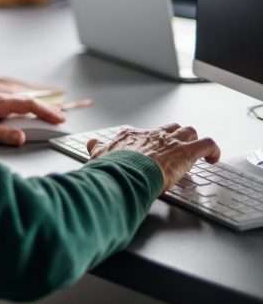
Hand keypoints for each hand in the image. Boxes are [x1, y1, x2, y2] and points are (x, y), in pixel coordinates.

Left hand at [0, 94, 64, 146]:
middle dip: (44, 108)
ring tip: (44, 112)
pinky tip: (19, 109)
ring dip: (32, 105)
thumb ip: (1, 134)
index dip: (46, 111)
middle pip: (26, 100)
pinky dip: (19, 104)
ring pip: (17, 99)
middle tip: (59, 116)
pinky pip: (7, 99)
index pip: (28, 104)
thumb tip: (21, 139)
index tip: (59, 118)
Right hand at [87, 124, 220, 190]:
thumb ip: (97, 148)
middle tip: (176, 150)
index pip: (144, 132)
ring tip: (195, 152)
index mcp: (132, 136)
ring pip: (189, 131)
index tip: (151, 149)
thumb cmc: (111, 168)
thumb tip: (91, 143)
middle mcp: (152, 135)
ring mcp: (170, 142)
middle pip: (170, 128)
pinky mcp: (186, 153)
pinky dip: (213, 150)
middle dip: (175, 137)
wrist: (122, 174)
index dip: (150, 140)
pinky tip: (213, 159)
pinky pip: (208, 144)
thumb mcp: (99, 156)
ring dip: (193, 140)